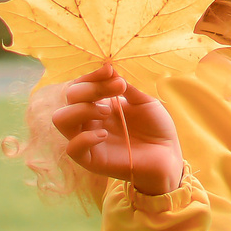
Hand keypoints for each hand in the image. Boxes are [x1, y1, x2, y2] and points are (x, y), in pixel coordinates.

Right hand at [50, 65, 182, 196]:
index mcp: (99, 105)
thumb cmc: (156, 128)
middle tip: (118, 89)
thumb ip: (124, 87)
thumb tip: (108, 69)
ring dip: (81, 109)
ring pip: (61, 119)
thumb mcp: (143, 101)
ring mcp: (88, 140)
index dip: (91, 76)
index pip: (81, 85)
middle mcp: (89, 121)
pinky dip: (85, 138)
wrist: (168, 155)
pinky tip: (104, 134)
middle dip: (91, 88)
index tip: (109, 70)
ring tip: (107, 111)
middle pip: (70, 97)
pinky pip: (72, 148)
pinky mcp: (91, 161)